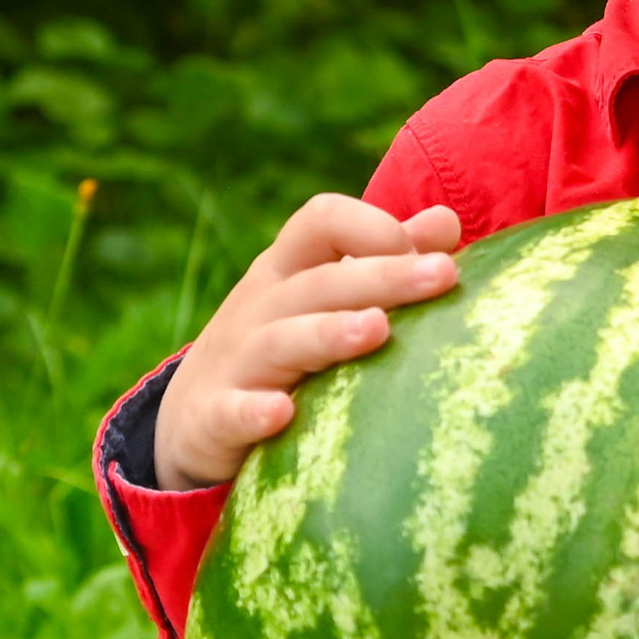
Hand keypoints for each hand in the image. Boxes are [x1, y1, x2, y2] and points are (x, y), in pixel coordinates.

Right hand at [153, 193, 462, 490]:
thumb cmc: (284, 341)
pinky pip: (231, 411)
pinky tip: (282, 415)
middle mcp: (261, 305)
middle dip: (383, 276)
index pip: (323, 220)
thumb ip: (382, 258)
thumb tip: (446, 222)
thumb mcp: (323, 293)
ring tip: (378, 330)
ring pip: (281, 341)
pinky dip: (252, 412)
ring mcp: (235, 360)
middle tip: (444, 275)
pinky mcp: (214, 417)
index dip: (375, 226)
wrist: (192, 416)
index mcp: (288, 268)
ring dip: (329, 334)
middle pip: (319, 281)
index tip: (434, 256)